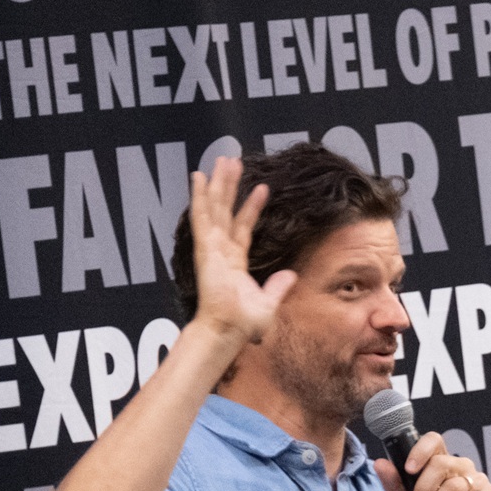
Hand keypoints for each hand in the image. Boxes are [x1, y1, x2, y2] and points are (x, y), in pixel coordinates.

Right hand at [184, 157, 295, 355]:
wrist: (229, 330)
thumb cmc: (244, 323)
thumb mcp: (269, 302)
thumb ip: (278, 286)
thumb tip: (291, 275)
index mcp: (234, 261)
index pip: (243, 226)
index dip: (251, 207)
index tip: (261, 187)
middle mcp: (220, 250)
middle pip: (225, 210)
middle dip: (228, 185)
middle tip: (232, 161)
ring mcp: (211, 247)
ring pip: (215, 207)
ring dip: (218, 184)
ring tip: (223, 160)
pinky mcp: (205, 248)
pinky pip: (203, 217)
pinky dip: (200, 197)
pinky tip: (199, 177)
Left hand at [373, 432, 490, 490]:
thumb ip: (395, 487)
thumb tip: (379, 463)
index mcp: (441, 464)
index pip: (434, 441)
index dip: (421, 450)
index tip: (408, 469)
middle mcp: (461, 468)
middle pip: (442, 463)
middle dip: (423, 488)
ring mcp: (478, 482)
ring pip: (454, 486)